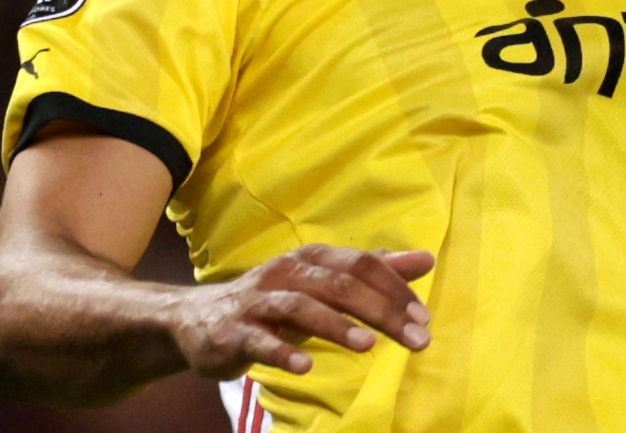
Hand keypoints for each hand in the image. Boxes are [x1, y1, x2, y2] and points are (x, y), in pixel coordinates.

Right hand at [170, 245, 433, 378]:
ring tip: (368, 346)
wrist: (198, 320)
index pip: (360, 265)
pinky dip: (282, 352)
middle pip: (338, 284)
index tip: (423, 318)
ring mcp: (258, 302)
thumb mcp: (324, 284)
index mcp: (311, 259)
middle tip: (416, 338)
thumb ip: (373, 274)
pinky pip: (259, 340)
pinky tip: (306, 367)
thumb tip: (426, 260)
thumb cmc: (274, 302)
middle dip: (380, 311)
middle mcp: (286, 273)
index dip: (394, 288)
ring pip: (300, 307)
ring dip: (336, 325)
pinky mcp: (233, 332)